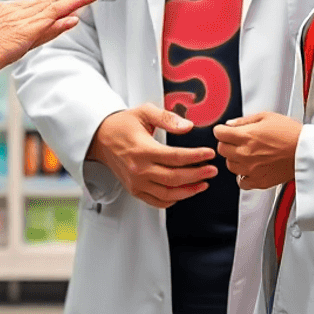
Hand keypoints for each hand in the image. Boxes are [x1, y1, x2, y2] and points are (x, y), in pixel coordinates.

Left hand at [0, 0, 98, 73]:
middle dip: (73, 0)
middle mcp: (17, 23)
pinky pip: (44, 27)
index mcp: (8, 13)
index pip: (40, 3)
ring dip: (72, 6)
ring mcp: (19, 31)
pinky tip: (73, 18)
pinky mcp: (18, 38)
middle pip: (51, 8)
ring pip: (51, 16)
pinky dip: (59, 23)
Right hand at [87, 105, 217, 208]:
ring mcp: (136, 183)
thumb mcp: (144, 112)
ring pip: (168, 194)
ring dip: (189, 190)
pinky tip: (185, 191)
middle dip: (198, 174)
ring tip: (204, 183)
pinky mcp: (134, 190)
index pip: (175, 157)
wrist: (100, 137)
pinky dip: (173, 199)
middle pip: (174, 177)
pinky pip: (157, 201)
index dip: (195, 156)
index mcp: (142, 150)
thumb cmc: (122, 124)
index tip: (209, 153)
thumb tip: (188, 127)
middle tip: (212, 169)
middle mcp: (139, 169)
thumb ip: (167, 118)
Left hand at [213, 112, 302, 190]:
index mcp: (247, 136)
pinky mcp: (259, 182)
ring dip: (234, 158)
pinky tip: (250, 168)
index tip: (226, 131)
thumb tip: (230, 124)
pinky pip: (241, 182)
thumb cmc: (291, 133)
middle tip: (236, 141)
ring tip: (246, 153)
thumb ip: (244, 120)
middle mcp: (246, 154)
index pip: (219, 134)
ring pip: (229, 165)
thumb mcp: (266, 116)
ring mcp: (251, 169)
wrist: (306, 151)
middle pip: (221, 150)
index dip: (222, 130)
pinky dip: (243, 176)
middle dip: (226, 143)